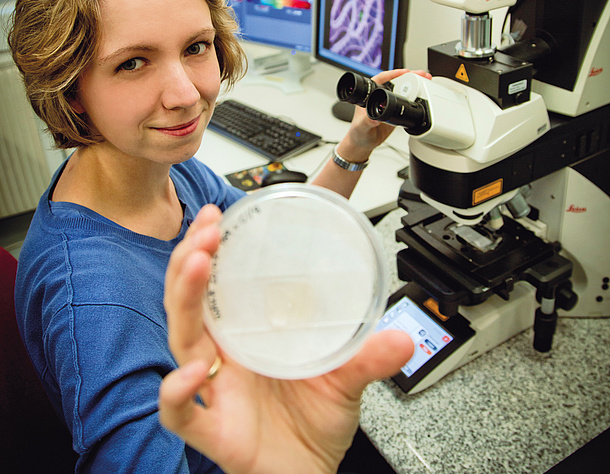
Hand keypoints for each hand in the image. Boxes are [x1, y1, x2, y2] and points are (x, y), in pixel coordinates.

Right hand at [160, 205, 413, 473]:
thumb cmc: (314, 423)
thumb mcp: (345, 379)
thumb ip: (368, 357)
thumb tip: (402, 338)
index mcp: (246, 335)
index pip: (218, 283)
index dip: (211, 249)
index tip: (220, 218)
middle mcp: (223, 356)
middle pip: (191, 301)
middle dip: (192, 259)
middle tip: (208, 230)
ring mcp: (214, 389)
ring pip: (182, 339)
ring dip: (185, 299)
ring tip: (197, 265)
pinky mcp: (213, 429)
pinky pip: (180, 412)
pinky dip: (176, 392)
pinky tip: (189, 371)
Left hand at [342, 69, 431, 156]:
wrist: (364, 143)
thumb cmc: (358, 133)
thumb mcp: (361, 127)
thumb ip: (367, 121)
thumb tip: (375, 117)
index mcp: (369, 96)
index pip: (381, 78)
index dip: (393, 74)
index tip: (404, 72)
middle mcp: (378, 97)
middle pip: (395, 82)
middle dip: (409, 76)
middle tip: (420, 74)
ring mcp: (387, 103)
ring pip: (402, 90)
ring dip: (414, 84)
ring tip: (425, 80)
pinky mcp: (394, 111)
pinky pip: (405, 101)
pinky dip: (414, 96)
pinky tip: (422, 94)